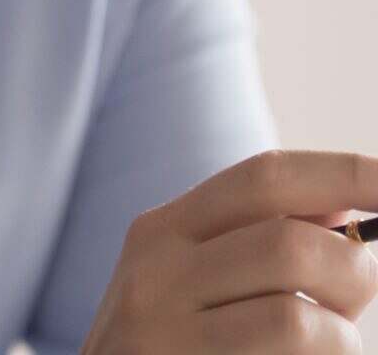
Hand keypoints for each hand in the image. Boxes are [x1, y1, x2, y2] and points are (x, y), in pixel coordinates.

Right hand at [81, 150, 377, 353]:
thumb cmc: (174, 347)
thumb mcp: (194, 279)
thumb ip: (256, 240)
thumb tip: (344, 203)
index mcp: (164, 228)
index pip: (266, 176)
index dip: (344, 173)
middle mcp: (155, 268)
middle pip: (292, 242)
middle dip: (355, 272)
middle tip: (354, 301)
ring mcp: (162, 328)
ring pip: (298, 314)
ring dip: (342, 336)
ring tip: (327, 347)